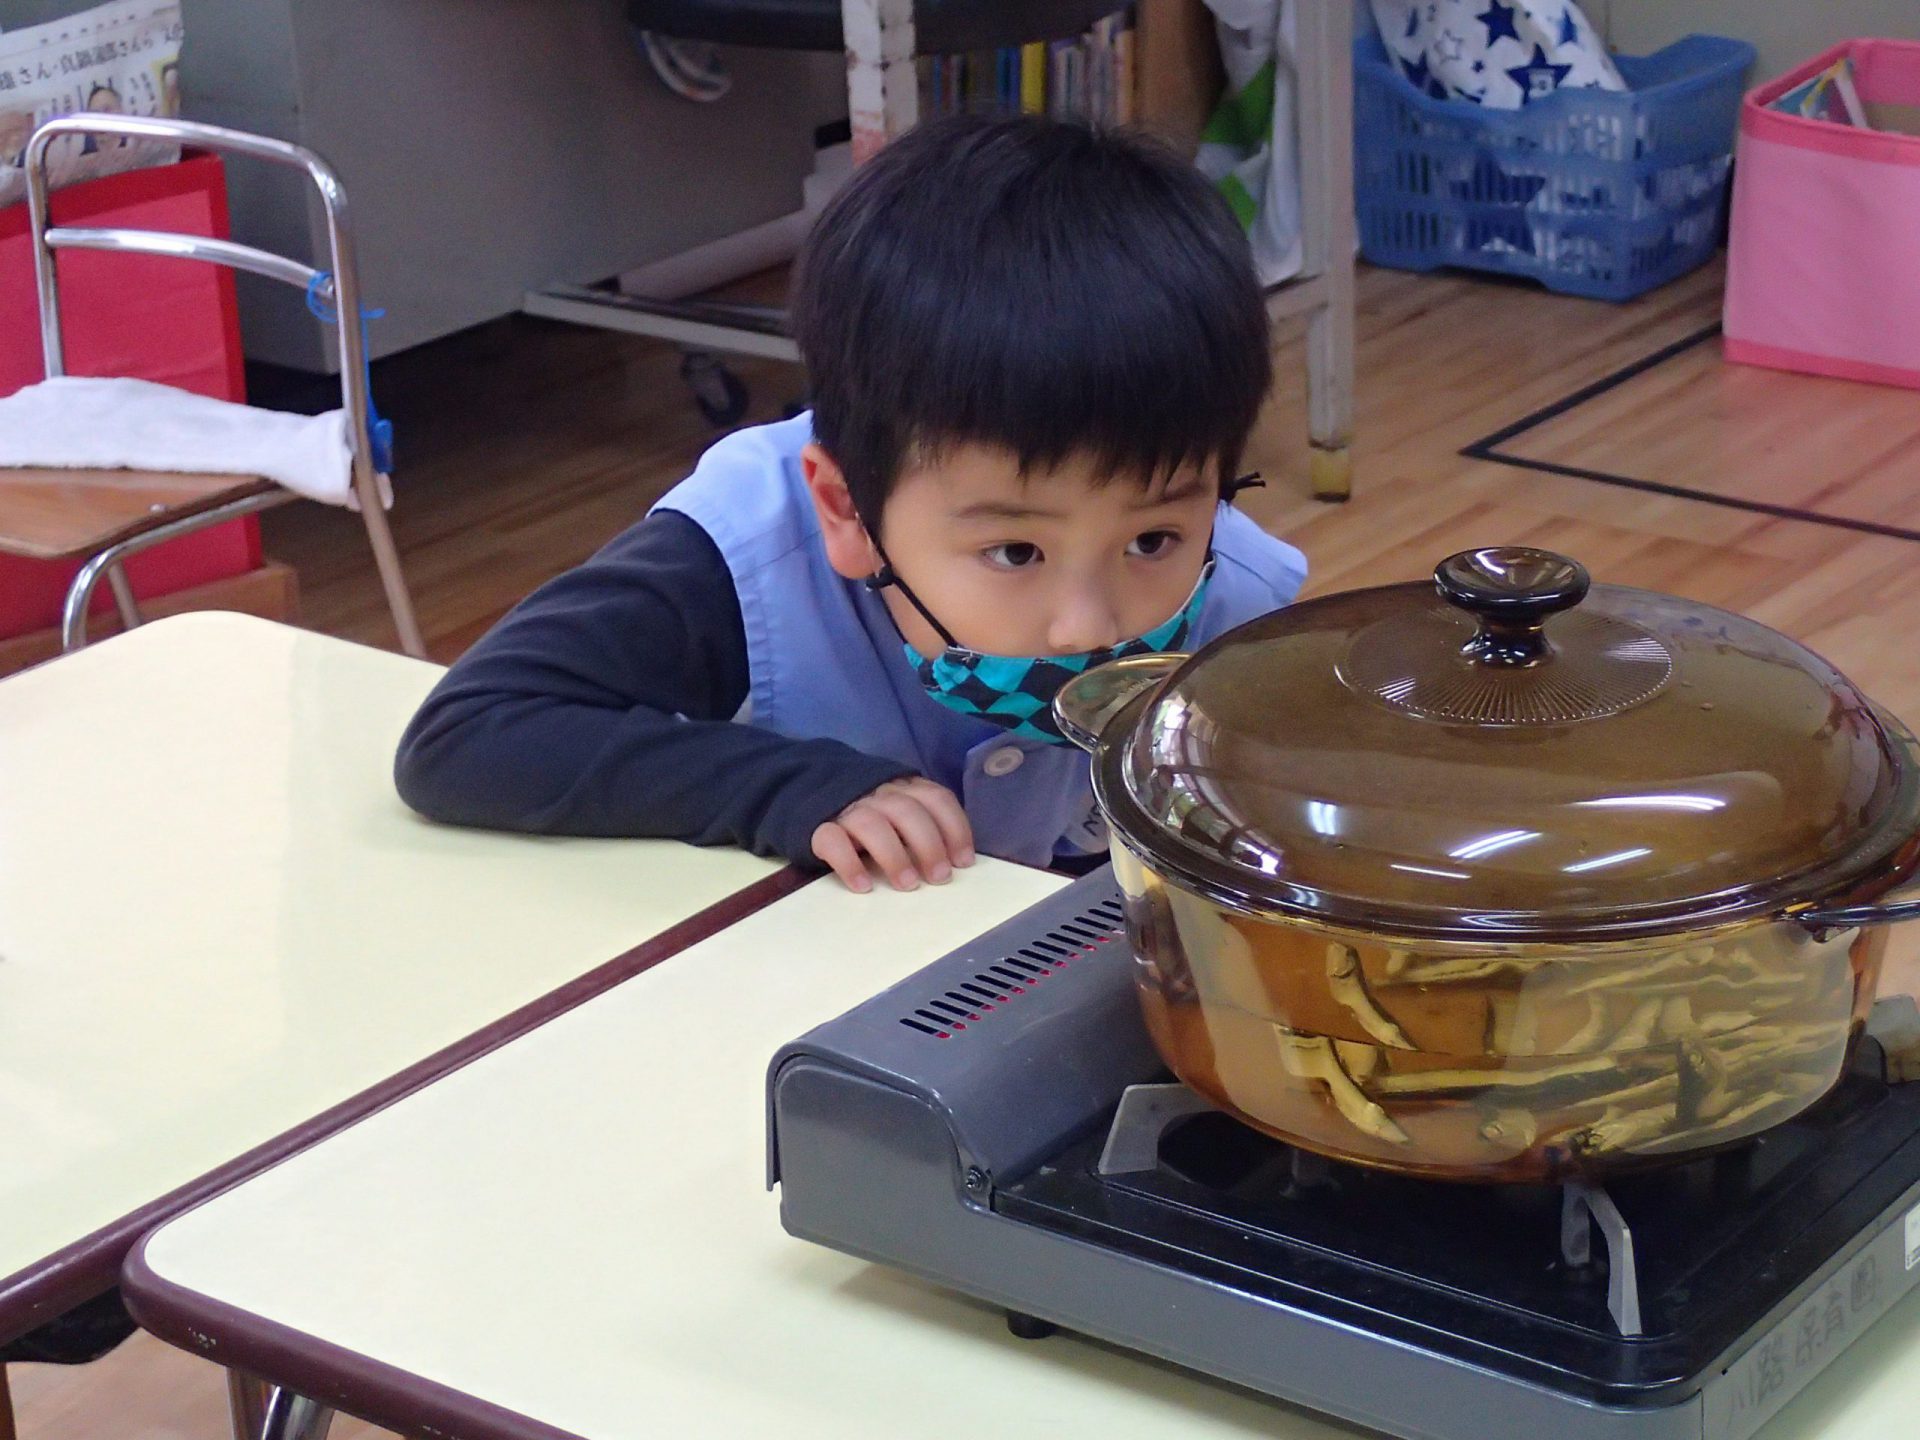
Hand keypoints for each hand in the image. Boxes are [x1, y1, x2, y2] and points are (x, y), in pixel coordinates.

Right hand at [812, 777, 975, 893]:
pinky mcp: (818, 828)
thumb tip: (959, 862)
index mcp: (904, 788)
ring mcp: (847, 809)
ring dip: (894, 855)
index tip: (964, 861)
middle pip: (907, 811)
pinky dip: (849, 864)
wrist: (811, 797)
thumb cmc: (873, 817)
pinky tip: (863, 886)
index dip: (954, 828)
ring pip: (871, 824)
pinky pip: (832, 841)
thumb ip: (925, 827)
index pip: (936, 798)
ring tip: (908, 885)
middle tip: (939, 877)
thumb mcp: (901, 814)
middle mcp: (878, 794)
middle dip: (928, 844)